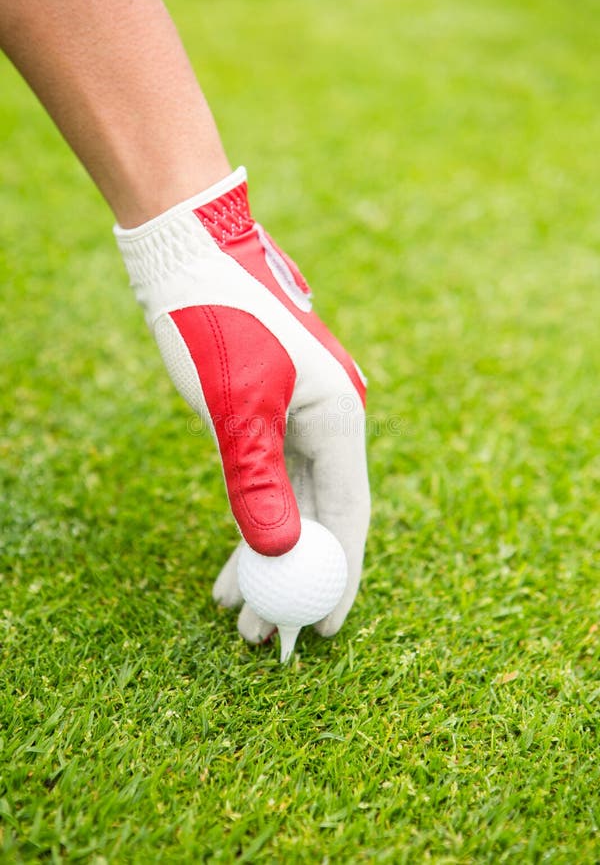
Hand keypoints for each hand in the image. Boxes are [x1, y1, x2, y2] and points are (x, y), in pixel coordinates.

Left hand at [115, 168, 369, 641]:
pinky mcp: (269, 413)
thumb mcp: (236, 409)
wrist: (189, 254)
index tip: (318, 629)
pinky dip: (252, 518)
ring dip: (268, 554)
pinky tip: (232, 554)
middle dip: (292, 576)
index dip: (337, 575)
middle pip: (320, 516)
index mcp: (340, 417)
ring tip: (235, 606)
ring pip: (293, 504)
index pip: (349, 514)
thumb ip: (257, 482)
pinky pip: (270, 482)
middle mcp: (330, 421)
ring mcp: (300, 417)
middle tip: (262, 630)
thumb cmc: (217, 321)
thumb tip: (280, 553)